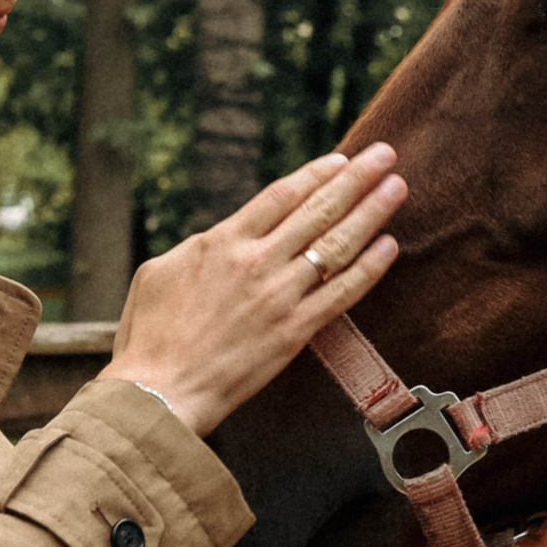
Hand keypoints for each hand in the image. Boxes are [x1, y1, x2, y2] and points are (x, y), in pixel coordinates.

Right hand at [104, 145, 406, 434]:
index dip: (316, 174)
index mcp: (221, 242)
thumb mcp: (159, 272)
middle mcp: (256, 262)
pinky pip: (341, 294)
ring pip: (336, 245)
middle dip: (356, 179)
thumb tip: (223, 237)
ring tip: (397, 187)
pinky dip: (369, 268)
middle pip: (317, 210)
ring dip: (371, 213)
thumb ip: (200, 248)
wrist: (159, 392)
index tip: (341, 160)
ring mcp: (279, 297)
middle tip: (385, 155)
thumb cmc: (149, 336)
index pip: (281, 196)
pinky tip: (390, 246)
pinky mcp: (294, 333)